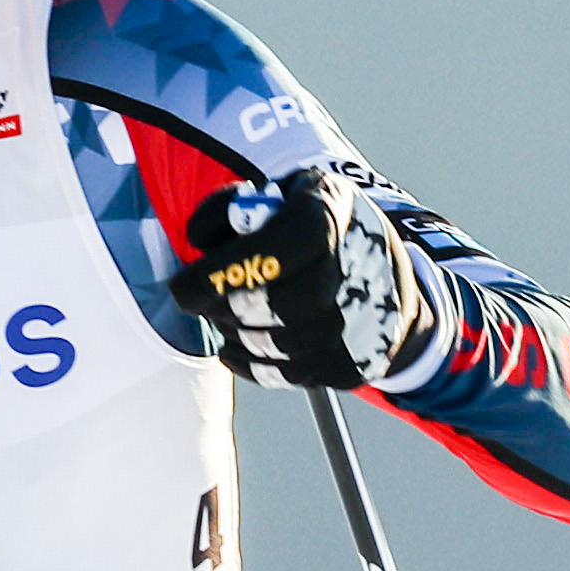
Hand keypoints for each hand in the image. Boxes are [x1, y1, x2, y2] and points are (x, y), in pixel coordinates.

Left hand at [170, 165, 449, 390]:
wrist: (386, 274)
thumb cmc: (311, 227)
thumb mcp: (279, 195)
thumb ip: (233, 207)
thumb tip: (198, 240)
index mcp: (330, 215)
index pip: (278, 250)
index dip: (225, 274)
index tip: (183, 288)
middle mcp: (354, 269)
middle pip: (281, 307)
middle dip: (226, 310)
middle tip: (201, 303)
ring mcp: (359, 322)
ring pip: (281, 348)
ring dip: (237, 336)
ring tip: (226, 318)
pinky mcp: (353, 363)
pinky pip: (288, 375)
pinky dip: (251, 363)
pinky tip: (238, 344)